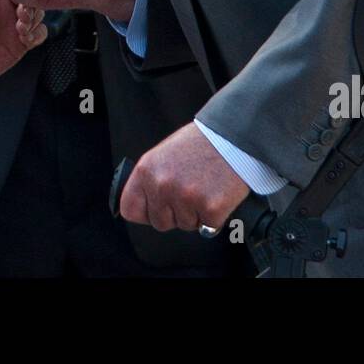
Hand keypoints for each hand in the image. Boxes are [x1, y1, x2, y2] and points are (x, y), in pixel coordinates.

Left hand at [119, 123, 249, 232]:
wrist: (233, 135)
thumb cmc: (200, 144)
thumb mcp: (163, 154)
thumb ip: (151, 179)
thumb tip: (144, 205)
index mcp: (146, 170)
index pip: (130, 209)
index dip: (146, 211)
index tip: (157, 206)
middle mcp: (162, 185)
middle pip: (159, 222)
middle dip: (175, 213)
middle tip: (190, 190)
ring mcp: (186, 198)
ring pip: (185, 225)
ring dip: (196, 213)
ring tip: (205, 186)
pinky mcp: (211, 208)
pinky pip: (208, 228)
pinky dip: (215, 216)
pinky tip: (218, 193)